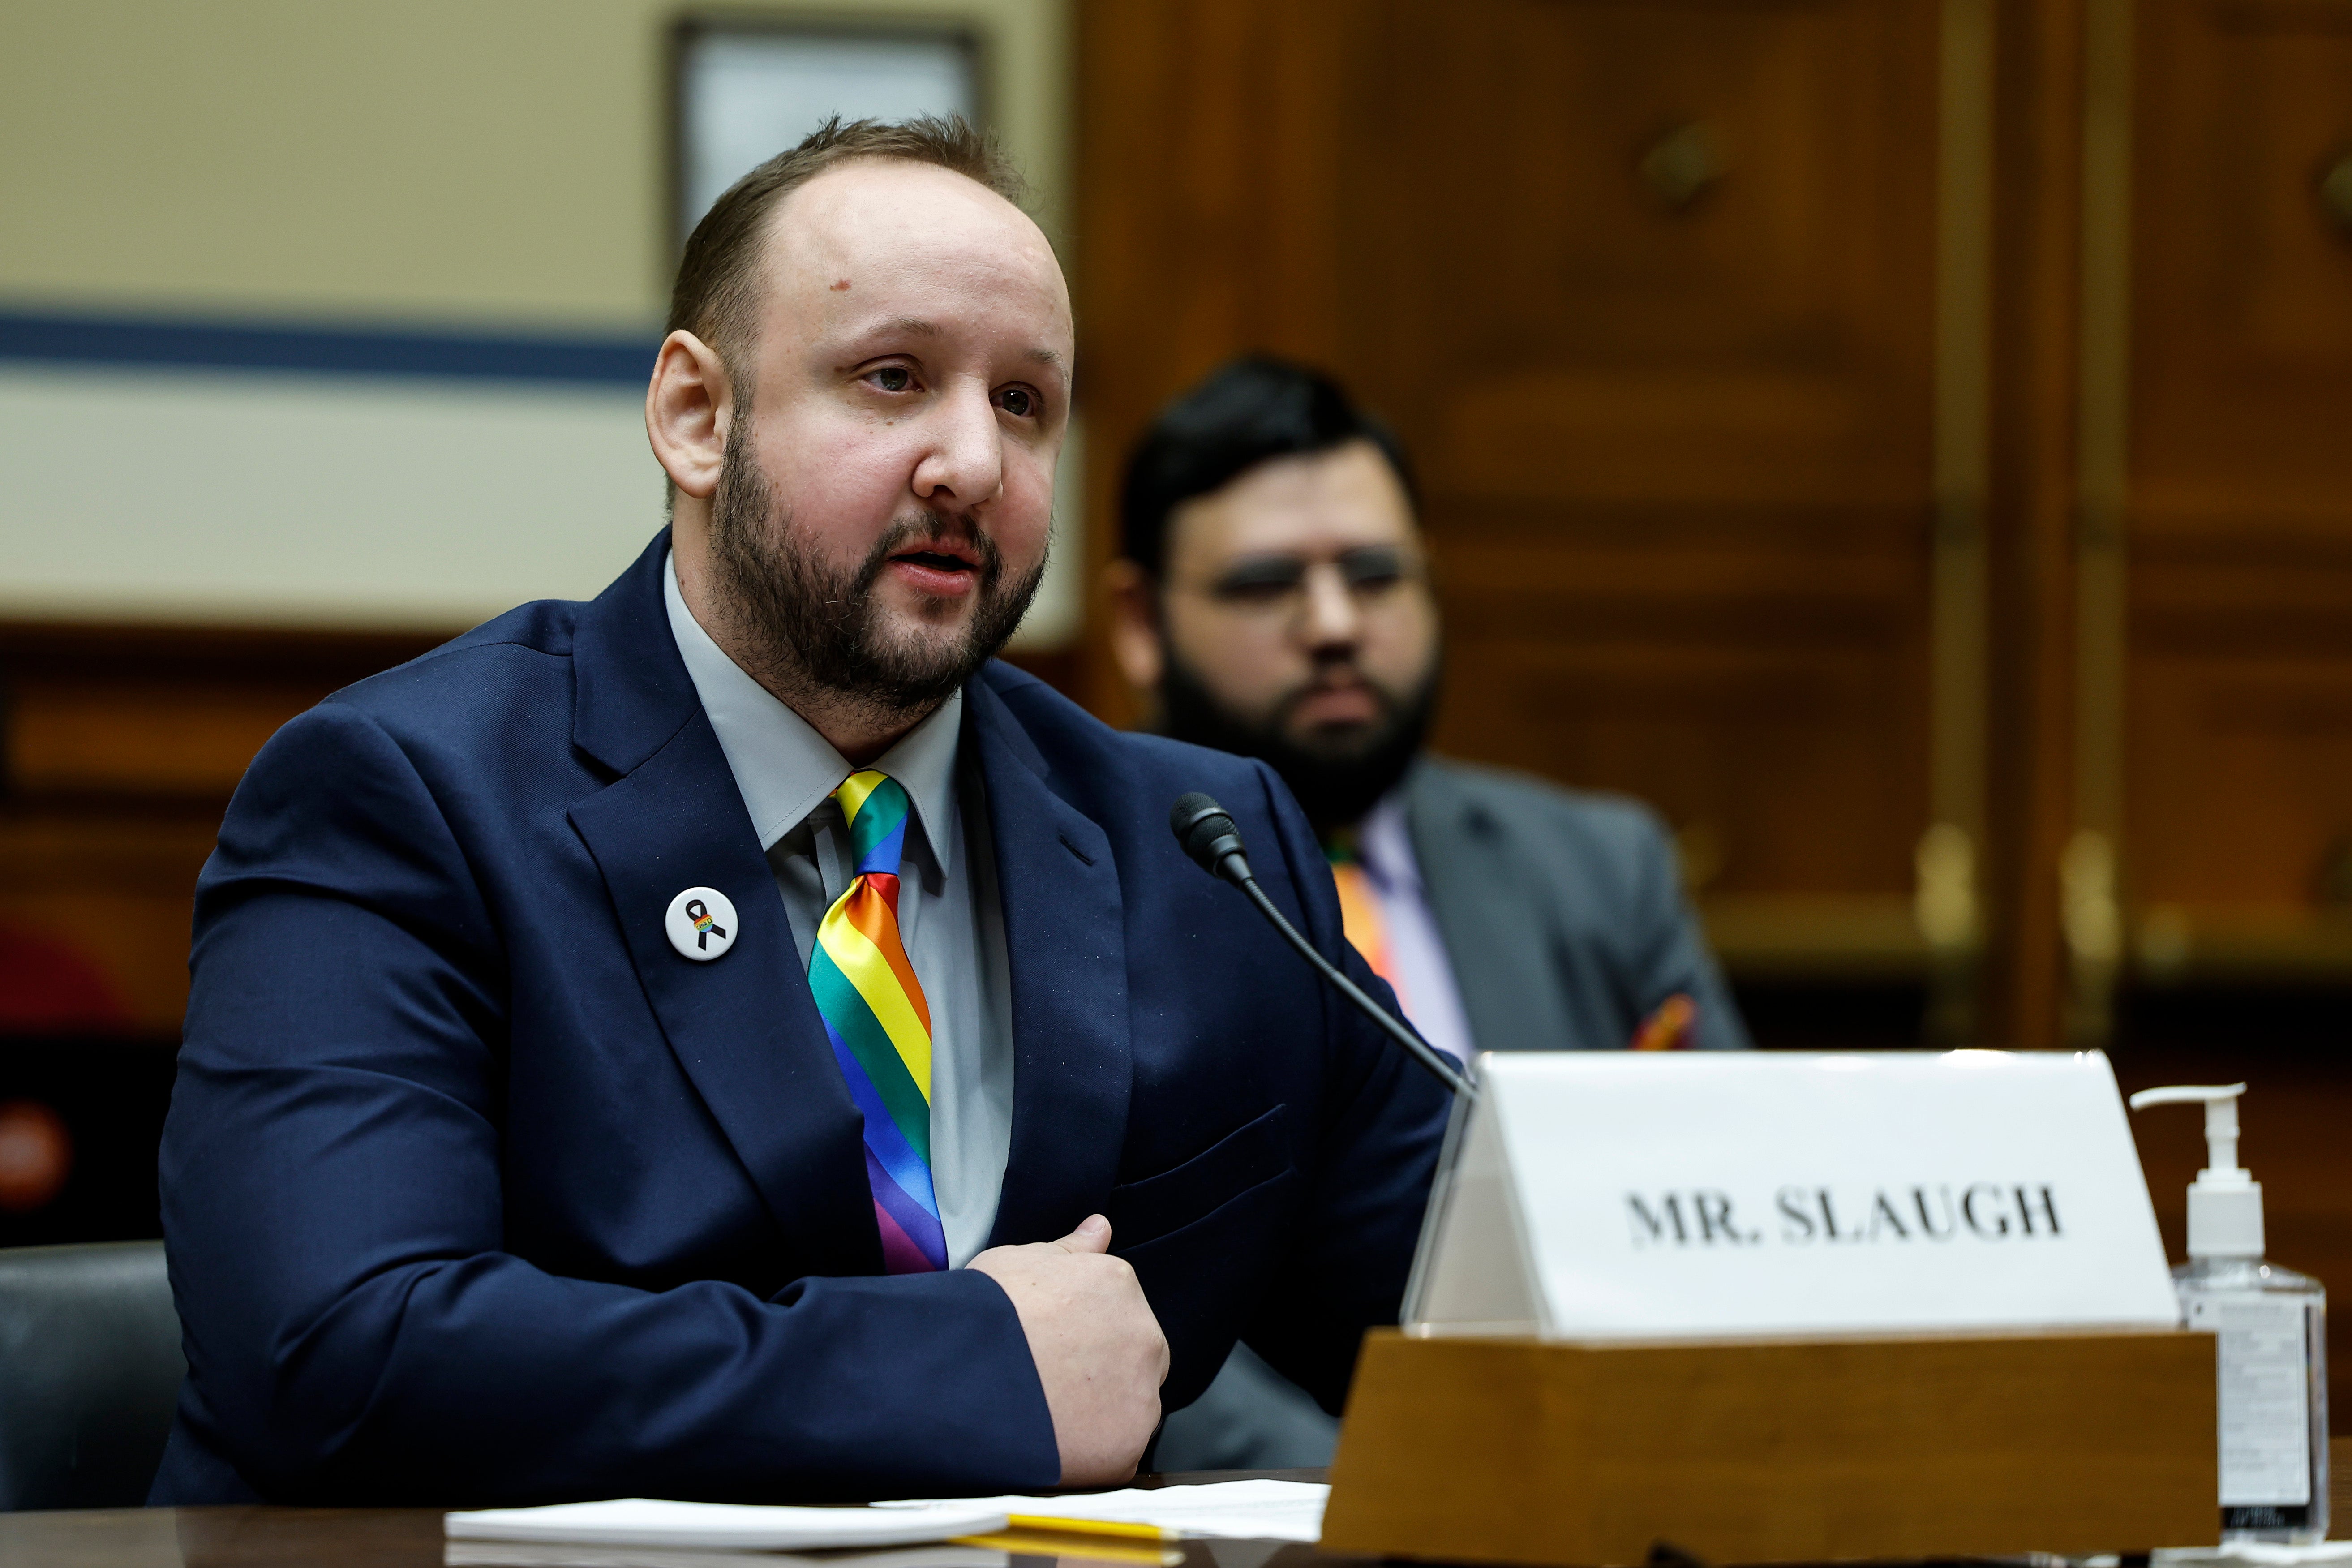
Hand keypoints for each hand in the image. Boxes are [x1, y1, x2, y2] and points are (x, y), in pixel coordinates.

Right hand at [969, 1214, 1168, 1484]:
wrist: (964, 1376)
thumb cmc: (985, 1315)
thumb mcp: (1020, 1261)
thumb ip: (1070, 1248)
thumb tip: (1099, 1227)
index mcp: (1119, 1285)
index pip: (1119, 1312)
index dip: (1083, 1335)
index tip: (1054, 1348)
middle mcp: (1144, 1336)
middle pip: (1136, 1360)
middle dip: (1103, 1373)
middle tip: (1051, 1384)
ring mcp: (1141, 1394)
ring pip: (1130, 1409)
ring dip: (1099, 1415)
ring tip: (1046, 1417)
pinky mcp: (1127, 1447)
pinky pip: (1117, 1455)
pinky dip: (1090, 1456)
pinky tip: (1052, 1445)